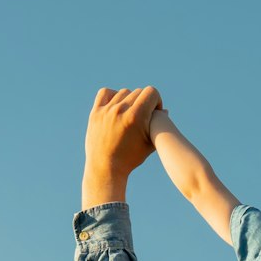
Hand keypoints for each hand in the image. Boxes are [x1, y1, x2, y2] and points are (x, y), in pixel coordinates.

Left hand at [81, 86, 162, 207]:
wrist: (105, 169)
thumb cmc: (130, 159)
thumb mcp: (150, 143)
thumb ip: (159, 125)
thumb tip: (165, 110)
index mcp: (136, 116)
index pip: (152, 92)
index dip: (157, 101)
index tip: (154, 112)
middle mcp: (120, 110)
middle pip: (139, 92)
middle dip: (144, 102)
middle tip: (143, 115)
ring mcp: (106, 111)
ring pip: (124, 92)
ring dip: (129, 100)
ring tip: (130, 113)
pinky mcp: (95, 113)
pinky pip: (105, 93)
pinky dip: (112, 96)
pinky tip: (116, 106)